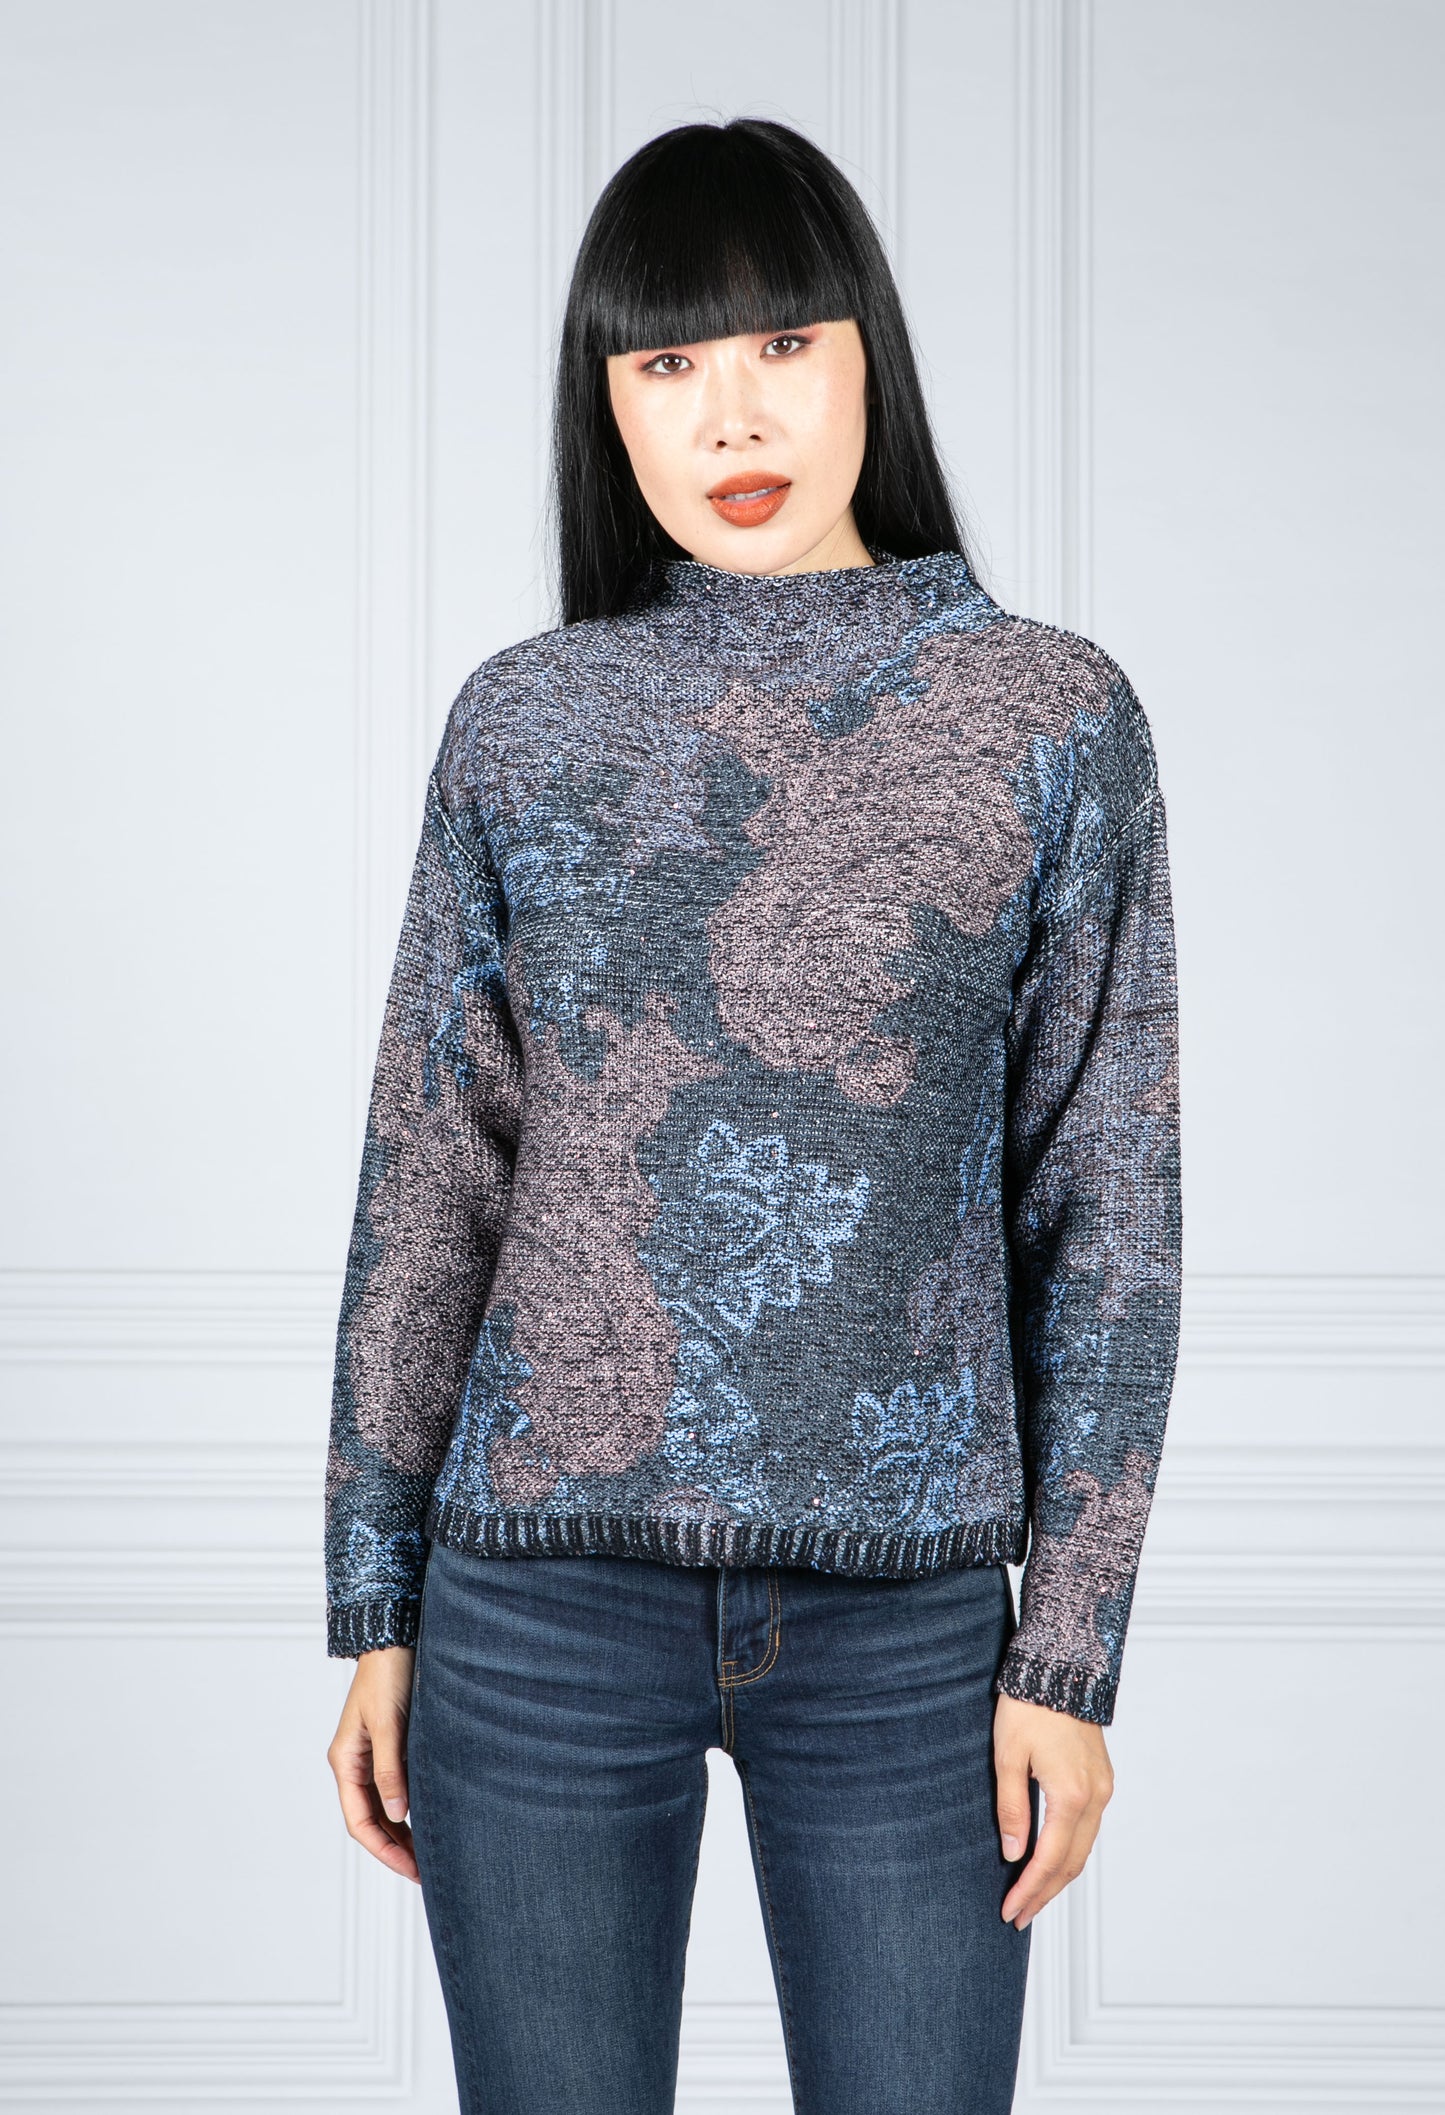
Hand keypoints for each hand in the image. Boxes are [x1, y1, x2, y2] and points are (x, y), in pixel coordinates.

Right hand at [327, 1645, 419, 1882]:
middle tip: (425, 1872)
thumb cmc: (389, 1675)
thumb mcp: (389, 1724)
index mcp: (346, 1761)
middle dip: (395, 1848)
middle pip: (372, 1819)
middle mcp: (356, 1763)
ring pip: (385, 1807)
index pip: (360, 1821)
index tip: (410, 1869)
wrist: (394, 1638)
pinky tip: (428, 1822)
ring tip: (429, 1857)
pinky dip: (410, 1809)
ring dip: (403, 1832)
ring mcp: (372, 1756)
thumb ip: (391, 1770)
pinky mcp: (391, 1746)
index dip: (384, 1849)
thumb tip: (398, 1816)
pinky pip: (396, 1788)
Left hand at [994, 1691, 1113, 1929]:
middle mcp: (1095, 1797)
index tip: (1010, 1912)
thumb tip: (1014, 1854)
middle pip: (1071, 1863)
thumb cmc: (1028, 1706)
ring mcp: (1103, 1788)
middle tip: (1018, 1915)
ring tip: (1032, 1895)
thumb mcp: (1007, 1755)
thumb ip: (1012, 1808)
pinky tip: (1051, 1858)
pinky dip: (1069, 1851)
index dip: (1029, 1890)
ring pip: (1083, 1848)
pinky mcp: (1102, 1778)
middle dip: (1044, 1894)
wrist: (1061, 1667)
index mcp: (1071, 1795)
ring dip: (1058, 1876)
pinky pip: (1088, 1828)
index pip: (1049, 1860)